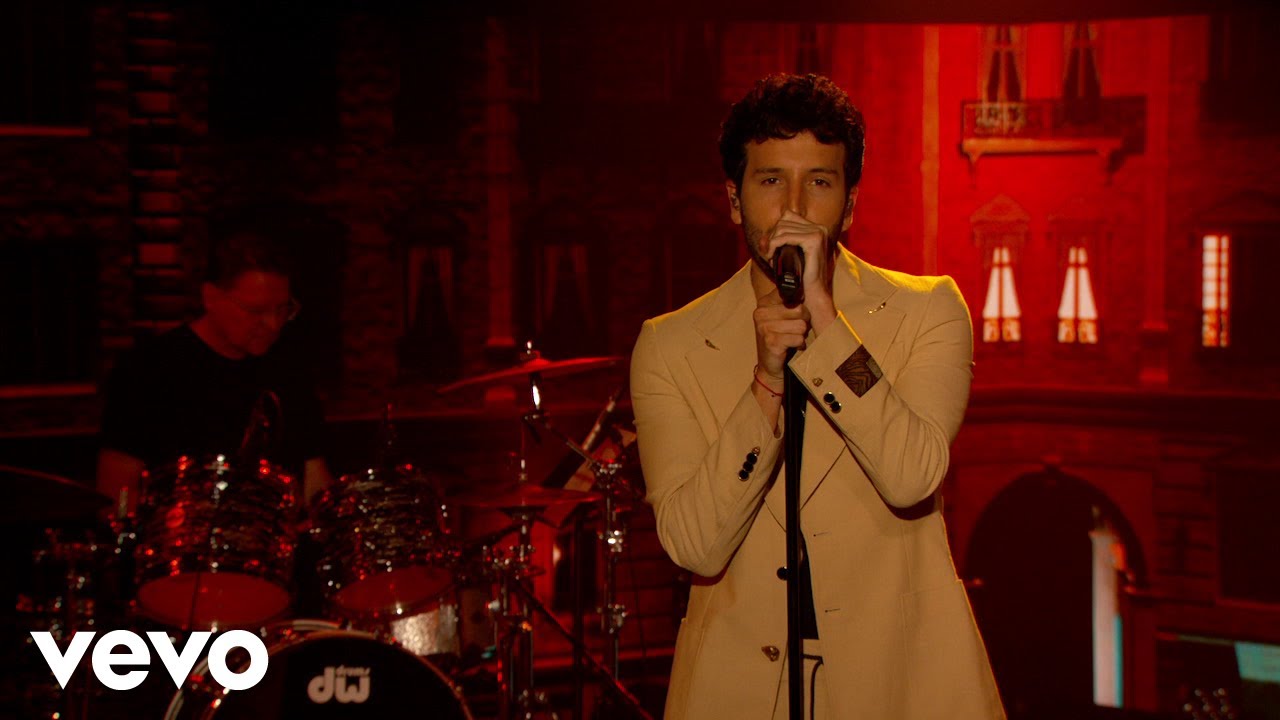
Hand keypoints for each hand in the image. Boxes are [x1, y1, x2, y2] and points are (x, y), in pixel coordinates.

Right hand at [753, 286, 809, 383]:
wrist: (771, 367)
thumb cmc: (782, 339)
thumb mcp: (784, 316)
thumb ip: (791, 301)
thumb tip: (807, 286)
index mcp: (765, 302)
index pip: (790, 292)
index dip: (800, 304)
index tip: (797, 314)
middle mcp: (761, 313)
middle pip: (799, 309)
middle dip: (803, 321)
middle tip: (795, 330)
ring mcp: (764, 327)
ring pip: (800, 325)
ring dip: (801, 335)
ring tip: (792, 339)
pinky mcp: (771, 341)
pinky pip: (798, 338)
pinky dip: (799, 344)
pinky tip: (791, 347)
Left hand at [765, 210, 836, 332]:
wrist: (813, 294)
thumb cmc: (801, 277)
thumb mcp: (790, 255)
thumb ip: (780, 243)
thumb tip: (763, 238)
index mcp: (817, 229)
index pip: (788, 216)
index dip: (775, 230)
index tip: (770, 247)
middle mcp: (820, 228)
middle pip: (784, 220)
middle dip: (772, 236)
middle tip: (768, 254)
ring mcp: (818, 233)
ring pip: (782, 227)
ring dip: (771, 243)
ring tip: (770, 258)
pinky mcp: (814, 241)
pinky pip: (785, 236)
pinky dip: (774, 245)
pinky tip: (771, 257)